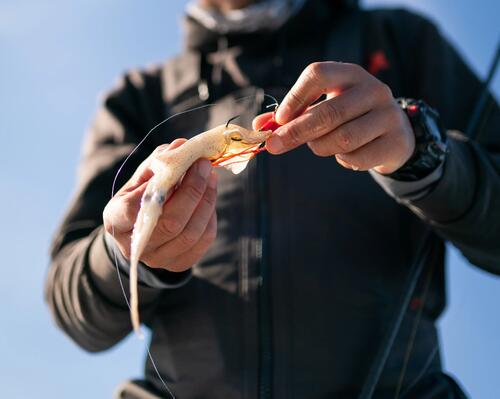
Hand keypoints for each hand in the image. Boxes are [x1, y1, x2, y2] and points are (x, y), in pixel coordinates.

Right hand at [103, 139, 217, 271]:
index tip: (181, 162)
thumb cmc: (140, 196)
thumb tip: (183, 146)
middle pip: (171, 223)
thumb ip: (159, 162)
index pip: (132, 208)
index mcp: (116, 221)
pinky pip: (203, 240)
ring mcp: (158, 259)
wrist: (141, 229)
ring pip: (191, 232)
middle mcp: (135, 246)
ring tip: (210, 177)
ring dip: (207, 200)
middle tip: (203, 165)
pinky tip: (209, 197)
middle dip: (193, 190)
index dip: (160, 186)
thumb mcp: (142, 177)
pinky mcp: (179, 264)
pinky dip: (210, 215)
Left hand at [259, 62, 414, 173]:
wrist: (394, 133)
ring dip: (321, 147)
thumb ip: (291, 116)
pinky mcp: (395, 141)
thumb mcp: (323, 107)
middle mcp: (373, 90)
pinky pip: (357, 157)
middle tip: (274, 146)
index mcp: (350, 74)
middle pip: (328, 112)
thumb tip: (259, 127)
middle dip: (296, 132)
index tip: (279, 120)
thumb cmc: (349, 117)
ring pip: (342, 138)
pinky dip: (343, 160)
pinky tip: (345, 154)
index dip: (295, 97)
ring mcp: (388, 115)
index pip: (317, 74)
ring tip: (319, 146)